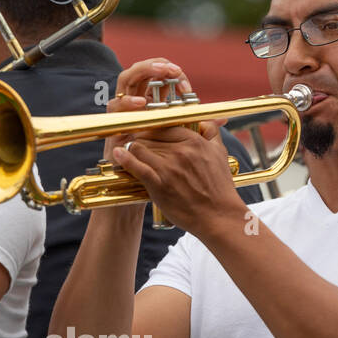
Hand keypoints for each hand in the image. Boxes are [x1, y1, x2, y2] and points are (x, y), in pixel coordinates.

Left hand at [105, 59, 243, 234]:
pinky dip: (125, 159)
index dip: (152, 129)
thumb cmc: (218, 187)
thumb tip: (203, 121)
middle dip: (140, 139)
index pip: (163, 125)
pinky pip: (137, 166)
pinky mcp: (159, 184)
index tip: (146, 133)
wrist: (218, 216)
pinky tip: (118, 154)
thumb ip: (211, 133)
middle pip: (148, 136)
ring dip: (132, 149)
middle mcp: (181, 151)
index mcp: (194, 141)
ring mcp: (169, 167)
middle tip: (134, 143)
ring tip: (129, 153)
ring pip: (139, 147)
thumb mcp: (219, 154)